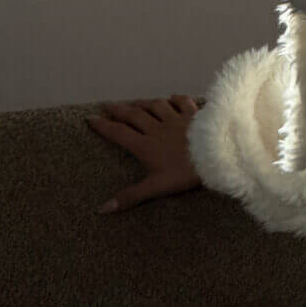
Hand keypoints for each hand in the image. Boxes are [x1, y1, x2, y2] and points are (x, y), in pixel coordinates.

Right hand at [88, 95, 205, 211]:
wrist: (215, 155)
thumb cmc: (184, 173)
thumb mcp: (156, 188)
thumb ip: (130, 196)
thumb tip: (102, 209)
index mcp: (146, 145)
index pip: (120, 133)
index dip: (104, 126)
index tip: (90, 119)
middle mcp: (158, 128)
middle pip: (134, 115)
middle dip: (118, 110)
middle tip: (106, 105)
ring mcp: (176, 119)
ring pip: (155, 106)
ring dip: (143, 103)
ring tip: (134, 102)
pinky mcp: (194, 114)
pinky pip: (182, 102)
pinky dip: (176, 99)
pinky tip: (172, 97)